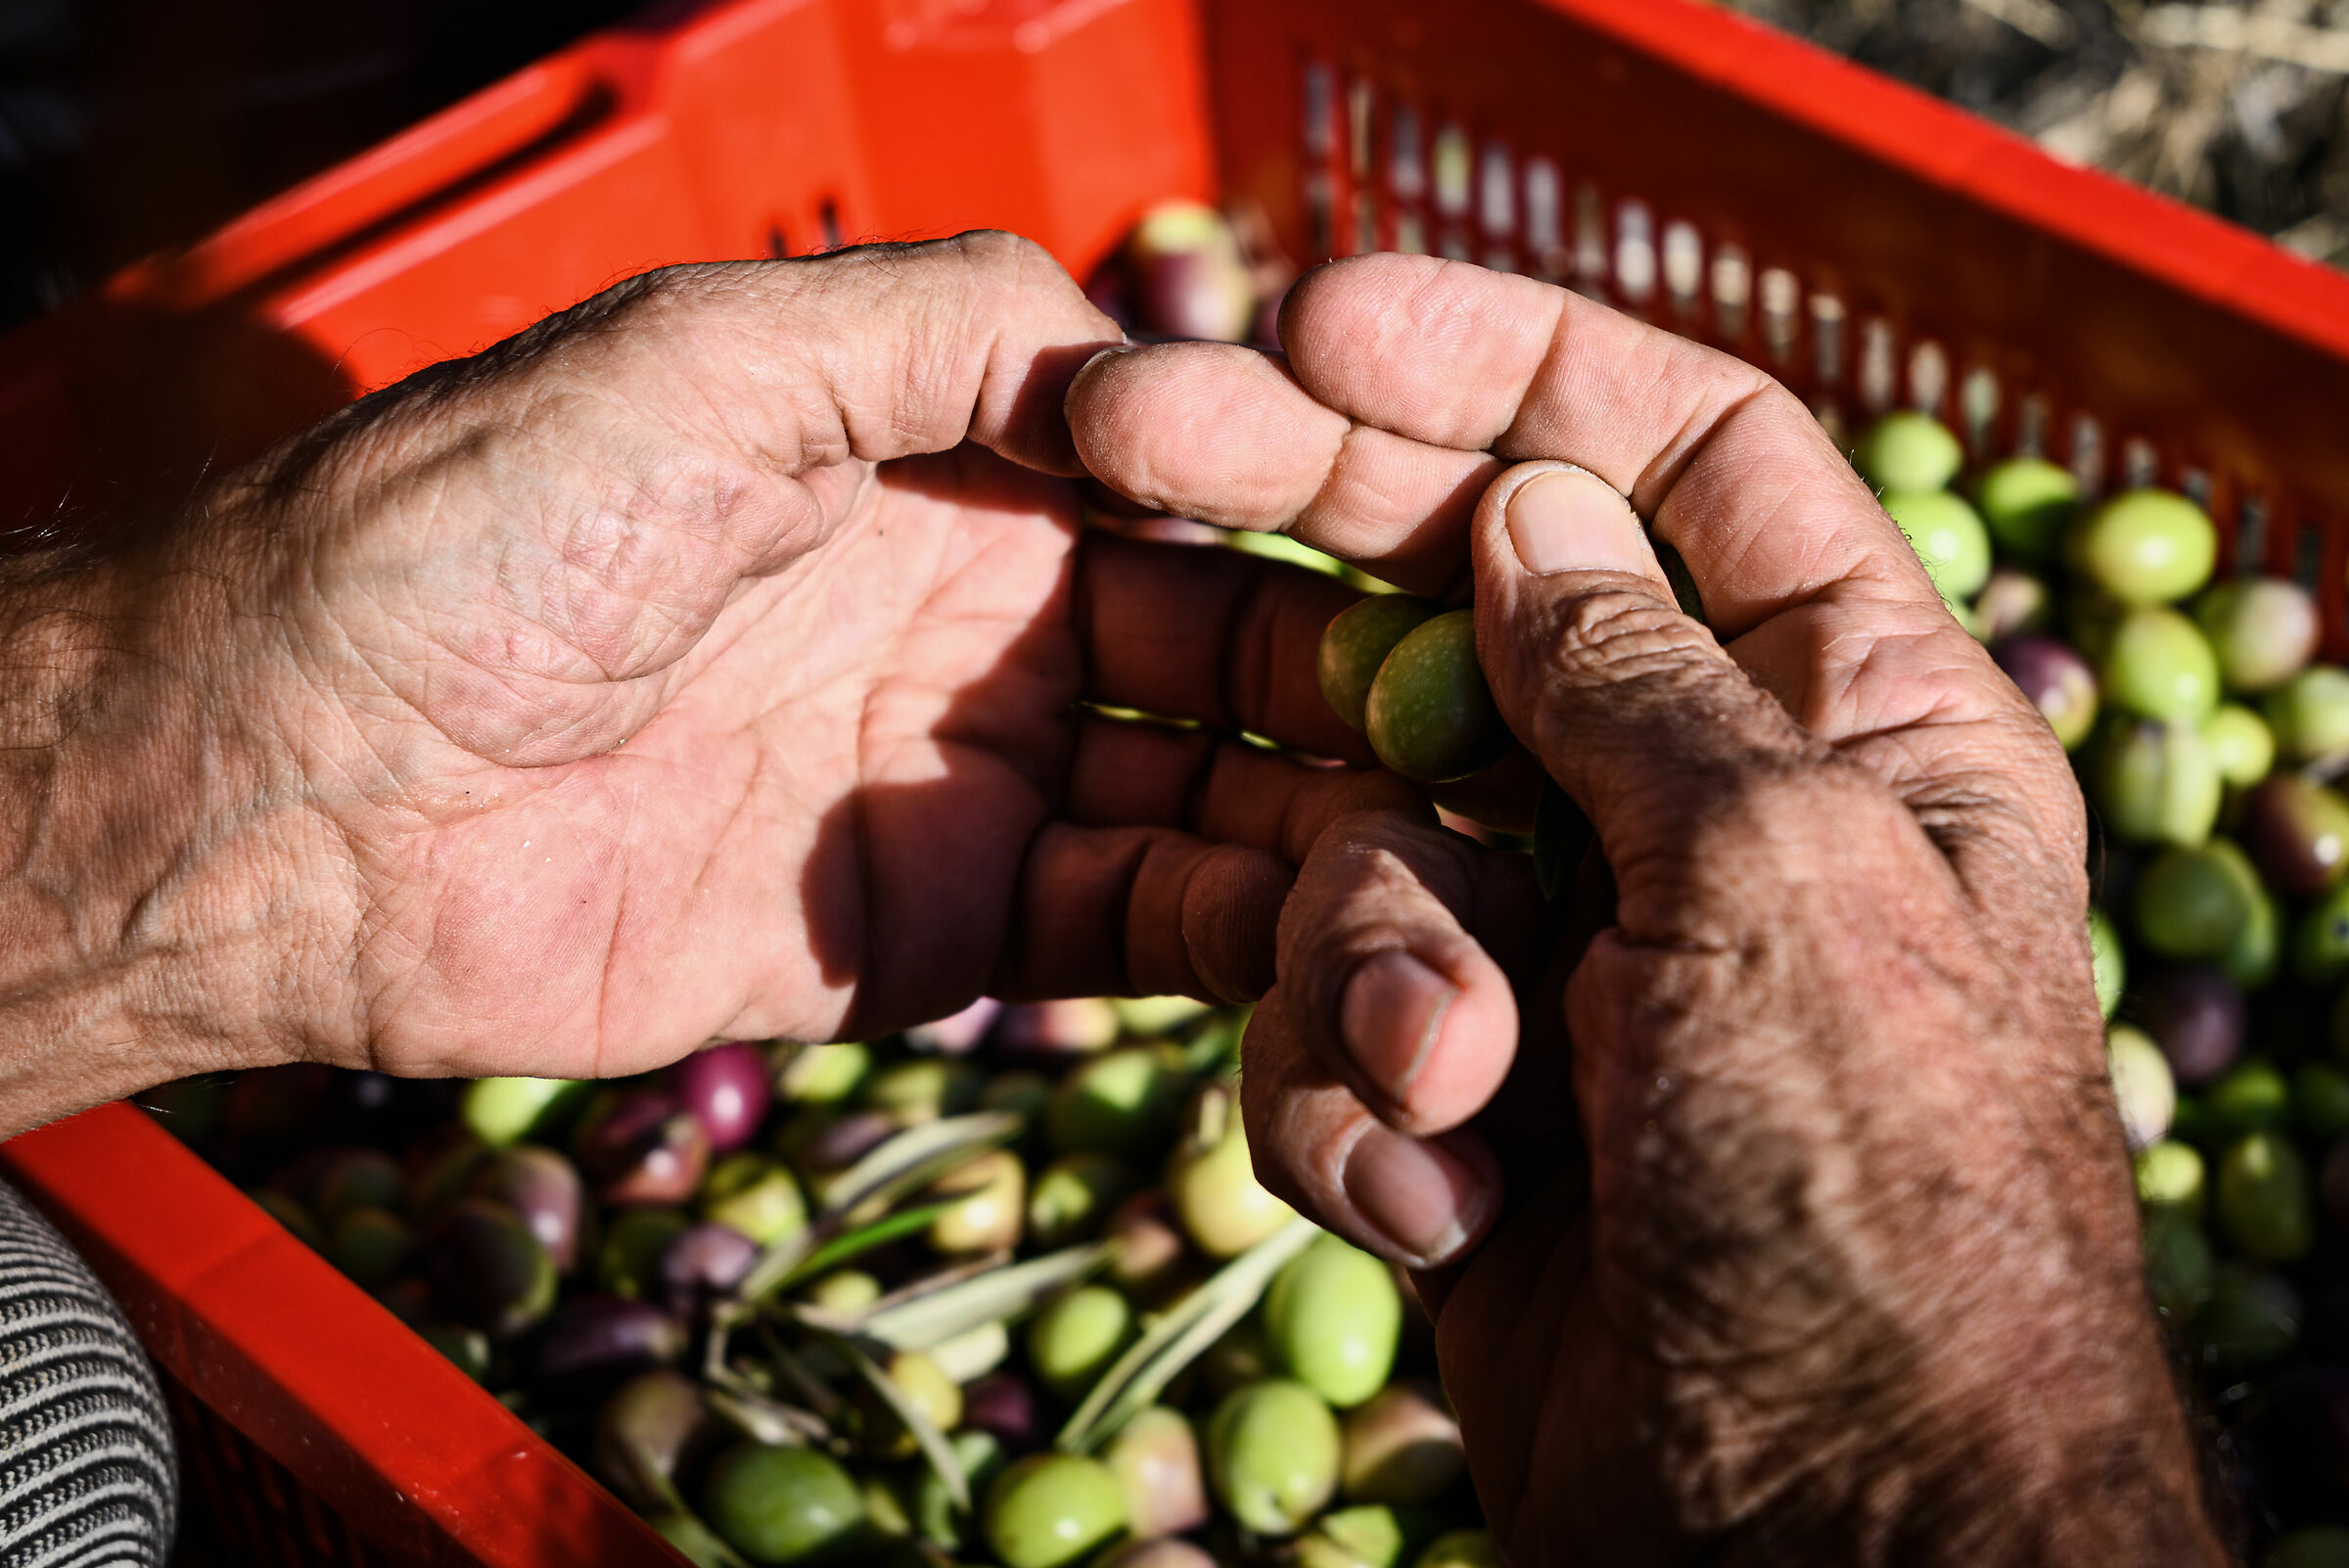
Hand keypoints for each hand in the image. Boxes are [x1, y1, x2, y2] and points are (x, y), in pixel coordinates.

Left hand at [0, 233, 1411, 1127]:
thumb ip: (953, 327)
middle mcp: (999, 621)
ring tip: (1470, 881)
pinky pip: (1125, 946)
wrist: (297, 786)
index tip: (1498, 565)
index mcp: (967, 464)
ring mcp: (976, 787)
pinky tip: (1345, 957)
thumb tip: (1174, 344)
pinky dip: (1238, 952)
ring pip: (1218, 815)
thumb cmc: (481, 530)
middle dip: (1386, 702)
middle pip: (1255, 665)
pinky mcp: (934, 941)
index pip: (1226, 492)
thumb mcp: (721, 361)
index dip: (1359, 523)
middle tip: (1528, 753)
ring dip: (1341, 844)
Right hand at [1069, 256, 2223, 1564]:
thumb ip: (1640, 677)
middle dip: (1310, 549)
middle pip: (1468, 599)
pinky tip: (1433, 1202)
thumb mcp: (1778, 883)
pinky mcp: (1453, 1082)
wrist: (1804, 1542)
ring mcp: (1561, 946)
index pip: (1685, 457)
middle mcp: (1700, 807)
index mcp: (1851, 716)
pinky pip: (1317, 1007)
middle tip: (1127, 445)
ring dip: (1363, 961)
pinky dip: (1346, 1100)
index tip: (1327, 321)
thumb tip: (1537, 509)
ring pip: (1356, 827)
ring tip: (1445, 1094)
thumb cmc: (1867, 1211)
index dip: (1513, 363)